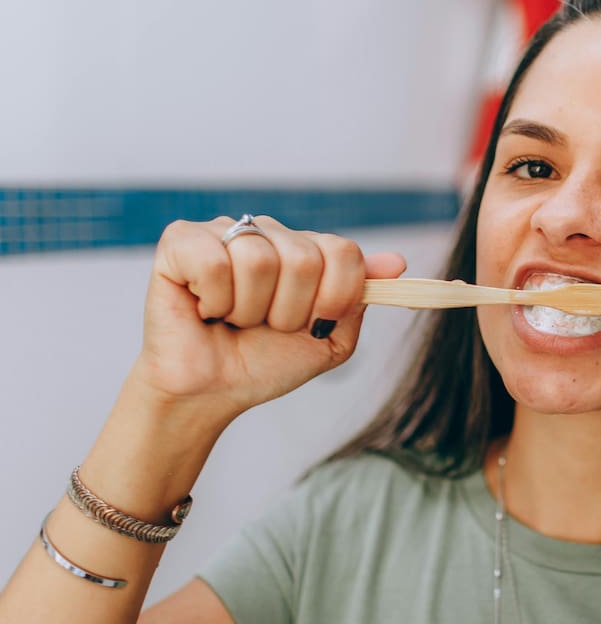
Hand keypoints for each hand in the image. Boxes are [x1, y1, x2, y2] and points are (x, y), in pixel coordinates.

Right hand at [131, 216, 406, 423]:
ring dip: (250, 309)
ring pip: (259, 259)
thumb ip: (360, 299)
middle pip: (304, 256)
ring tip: (234, 319)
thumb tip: (397, 263)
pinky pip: (215, 262)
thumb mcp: (330, 338)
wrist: (212, 392)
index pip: (343, 251)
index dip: (334, 297)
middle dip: (290, 310)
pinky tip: (206, 308)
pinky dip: (215, 300)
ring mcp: (224, 231)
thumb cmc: (266, 362)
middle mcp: (267, 232)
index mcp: (305, 249)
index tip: (314, 324)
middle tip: (265, 325)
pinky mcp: (180, 241)